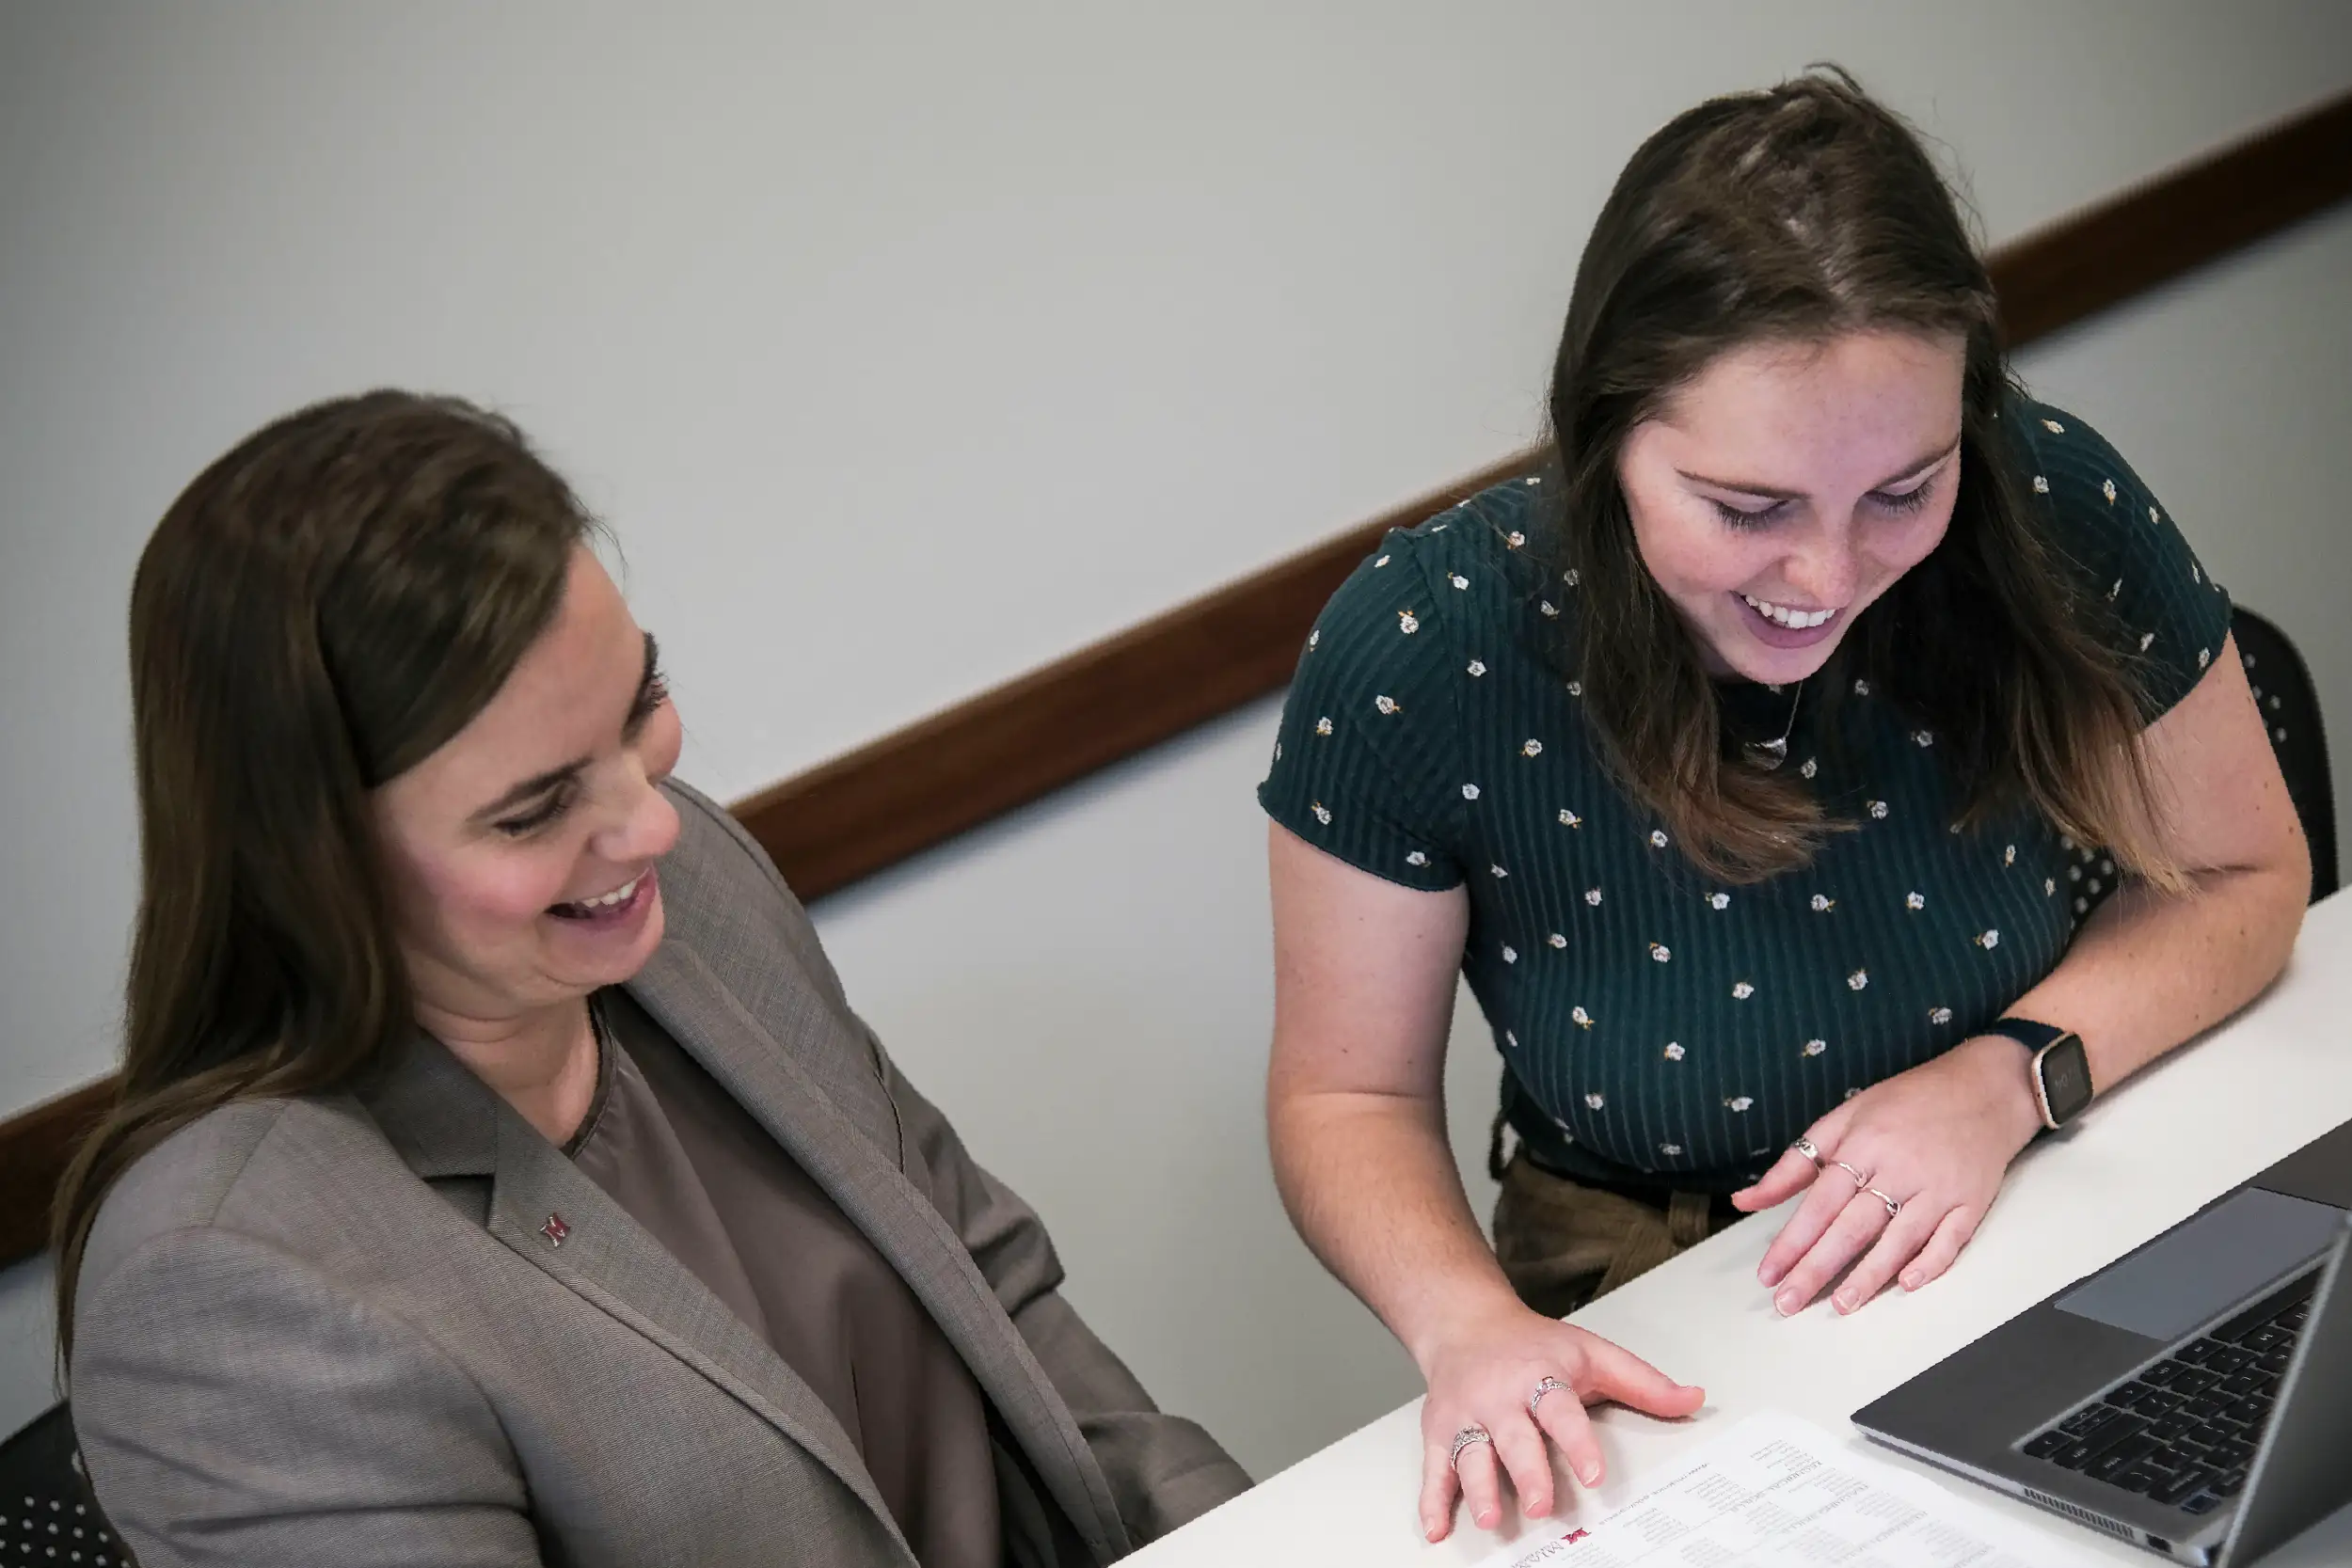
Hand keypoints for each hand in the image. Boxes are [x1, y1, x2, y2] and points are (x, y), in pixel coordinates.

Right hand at [1413, 1293, 1703, 1540]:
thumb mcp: (1591, 1352)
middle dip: (1526, 1471)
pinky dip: (1431, 1499)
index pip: (1560, 1409)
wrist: (1464, 1322)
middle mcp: (1499, 1397)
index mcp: (1539, 1375)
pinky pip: (1433, 1468)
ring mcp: (1466, 1416)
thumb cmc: (1531, 1345)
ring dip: (1478, 1488)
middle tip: (1540, 1504)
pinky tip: (1436, 1528)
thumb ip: (1642, 1382)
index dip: (1577, 1442)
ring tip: (1491, 1519)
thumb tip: (1694, 1399)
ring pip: (1470, 1454)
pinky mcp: (1439, 1432)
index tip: (1594, 1473)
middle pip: (1514, 1437)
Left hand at [1730, 1036, 2043, 1315]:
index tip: (1768, 1274)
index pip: (1818, 1203)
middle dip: (1816, 1268)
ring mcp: (1938, 1187)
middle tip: (1789, 1303)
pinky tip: (1907, 1284)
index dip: (1791, 1241)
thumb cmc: (1907, 1103)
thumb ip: (1795, 1163)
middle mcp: (1899, 1169)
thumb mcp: (1844, 1119)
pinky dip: (1930, 1262)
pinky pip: (1950, 1239)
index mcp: (1862, 1145)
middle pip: (1852, 1226)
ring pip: (1899, 1238)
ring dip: (1868, 1275)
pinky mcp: (1971, 1201)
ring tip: (1840, 1306)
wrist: (1983, 1088)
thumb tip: (1745, 1199)